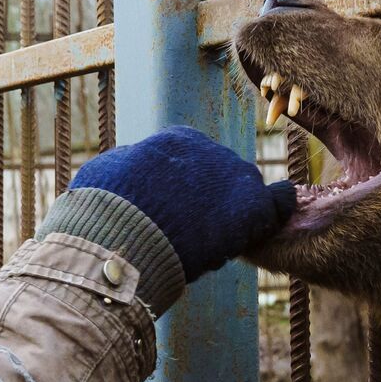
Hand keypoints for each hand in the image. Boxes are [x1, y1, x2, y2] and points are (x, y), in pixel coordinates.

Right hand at [69, 126, 295, 281]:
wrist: (122, 237)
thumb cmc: (104, 212)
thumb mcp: (107, 174)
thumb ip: (129, 167)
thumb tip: (130, 166)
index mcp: (177, 140)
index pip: (196, 162)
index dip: (191, 190)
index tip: (181, 210)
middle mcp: (210, 150)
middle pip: (222, 175)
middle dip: (214, 199)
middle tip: (198, 231)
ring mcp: (234, 176)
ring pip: (246, 191)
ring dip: (237, 212)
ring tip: (217, 241)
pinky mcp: (250, 206)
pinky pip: (276, 205)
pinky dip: (276, 210)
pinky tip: (275, 214)